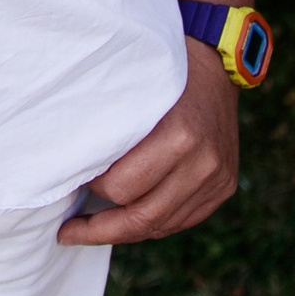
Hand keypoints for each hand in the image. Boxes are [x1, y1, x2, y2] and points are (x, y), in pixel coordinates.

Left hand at [59, 38, 238, 245]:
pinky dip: (153, 223)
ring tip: (93, 229)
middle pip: (142, 216)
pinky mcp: (225, 187)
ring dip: (125, 231)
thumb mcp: (130, 93)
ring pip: (162, 225)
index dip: (91, 190)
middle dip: (100, 228)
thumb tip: (70, 170)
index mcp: (179, 137)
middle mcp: (203, 163)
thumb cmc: (160, 73)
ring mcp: (218, 178)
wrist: (215, 64)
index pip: (121, 188)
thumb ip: (108, 133)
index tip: (69, 187)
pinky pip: (182, 220)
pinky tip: (128, 219)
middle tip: (69, 231)